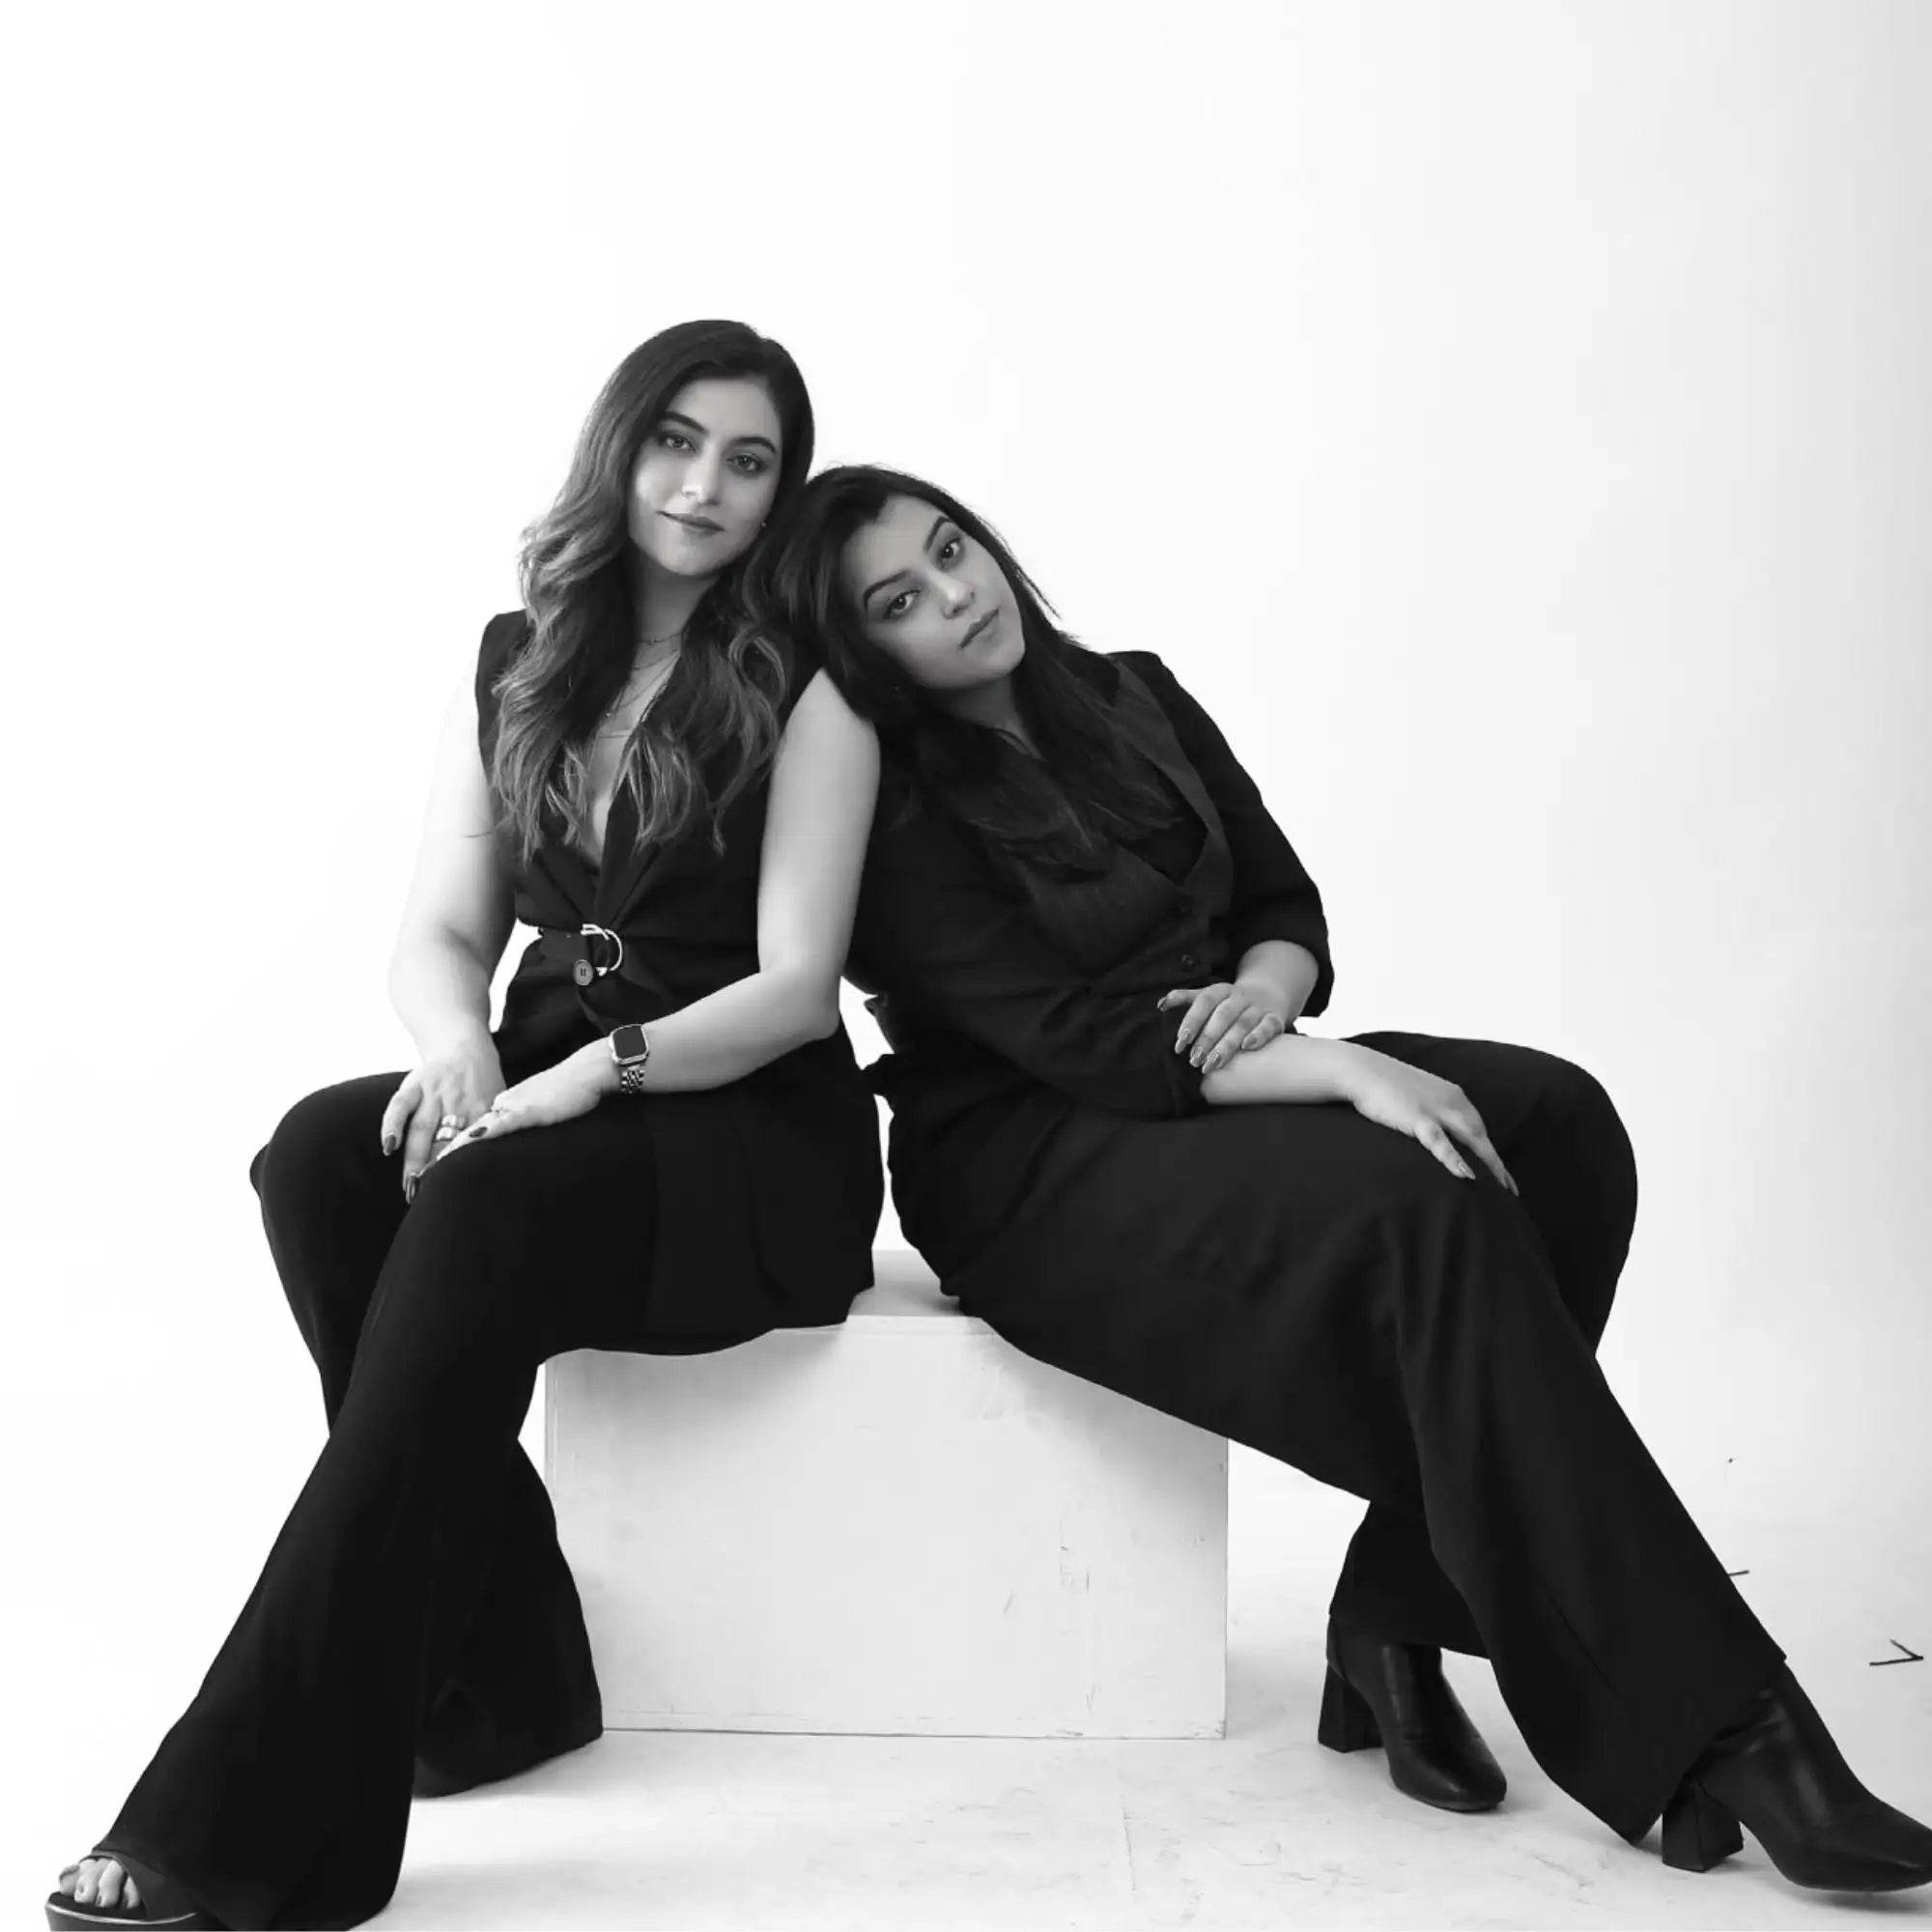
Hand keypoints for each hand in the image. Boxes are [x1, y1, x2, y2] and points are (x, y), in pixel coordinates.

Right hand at [381, 1033, 504, 1201]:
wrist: (463, 1040)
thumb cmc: (484, 1079)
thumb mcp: (499, 1100)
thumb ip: (498, 1127)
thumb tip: (509, 1163)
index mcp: (482, 1108)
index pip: (474, 1145)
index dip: (467, 1169)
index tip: (463, 1193)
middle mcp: (458, 1101)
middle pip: (447, 1141)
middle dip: (438, 1172)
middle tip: (431, 1201)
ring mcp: (435, 1091)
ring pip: (423, 1128)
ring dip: (415, 1159)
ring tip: (410, 1187)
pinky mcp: (415, 1081)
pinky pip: (400, 1104)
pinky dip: (392, 1124)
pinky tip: (389, 1147)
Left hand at [428, 1043, 614, 1168]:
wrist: (586, 1072)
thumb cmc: (566, 1092)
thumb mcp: (536, 1111)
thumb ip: (518, 1123)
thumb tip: (503, 1141)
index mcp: (498, 1107)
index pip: (464, 1132)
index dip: (443, 1152)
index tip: (423, 1173)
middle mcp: (498, 1106)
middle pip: (462, 1133)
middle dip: (435, 1159)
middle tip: (412, 1183)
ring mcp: (512, 1107)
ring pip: (473, 1132)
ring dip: (449, 1154)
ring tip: (426, 1176)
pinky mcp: (529, 1110)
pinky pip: (500, 1125)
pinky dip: (481, 1138)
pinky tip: (467, 1147)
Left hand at [1157, 979, 1294, 1070]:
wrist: (1270, 992)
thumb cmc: (1231, 1000)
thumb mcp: (1209, 995)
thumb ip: (1186, 998)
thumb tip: (1161, 1005)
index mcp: (1220, 990)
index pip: (1204, 1001)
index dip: (1191, 1021)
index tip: (1181, 1043)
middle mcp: (1239, 997)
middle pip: (1222, 1016)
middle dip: (1207, 1039)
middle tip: (1194, 1061)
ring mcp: (1258, 1008)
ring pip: (1242, 1024)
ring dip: (1226, 1045)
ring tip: (1212, 1064)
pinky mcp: (1275, 1019)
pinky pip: (1268, 1026)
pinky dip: (1258, 1035)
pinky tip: (1246, 1047)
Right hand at [1335, 1043, 1518, 1192]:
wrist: (1361, 1070)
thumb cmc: (1384, 1084)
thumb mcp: (1417, 1096)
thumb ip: (1433, 1112)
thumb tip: (1439, 1131)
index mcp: (1453, 1095)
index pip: (1479, 1128)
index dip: (1491, 1153)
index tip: (1502, 1175)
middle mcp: (1452, 1101)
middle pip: (1482, 1137)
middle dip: (1497, 1164)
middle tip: (1510, 1190)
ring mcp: (1436, 1109)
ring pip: (1471, 1139)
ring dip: (1488, 1165)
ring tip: (1500, 1188)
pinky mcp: (1418, 1118)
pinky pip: (1440, 1142)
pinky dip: (1454, 1159)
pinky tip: (1466, 1175)